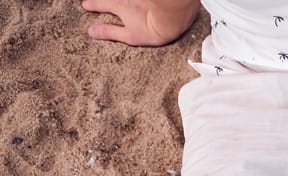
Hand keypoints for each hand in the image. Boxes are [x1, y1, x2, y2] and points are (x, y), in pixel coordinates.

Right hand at [83, 0, 199, 45]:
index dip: (92, 5)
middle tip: (95, 1)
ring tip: (115, 2)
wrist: (175, 13)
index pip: (100, 4)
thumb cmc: (156, 26)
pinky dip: (132, 1)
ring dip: (117, 0)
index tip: (86, 5)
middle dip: (101, 0)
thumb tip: (92, 32)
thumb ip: (111, 32)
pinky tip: (137, 3)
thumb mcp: (131, 35)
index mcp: (119, 6)